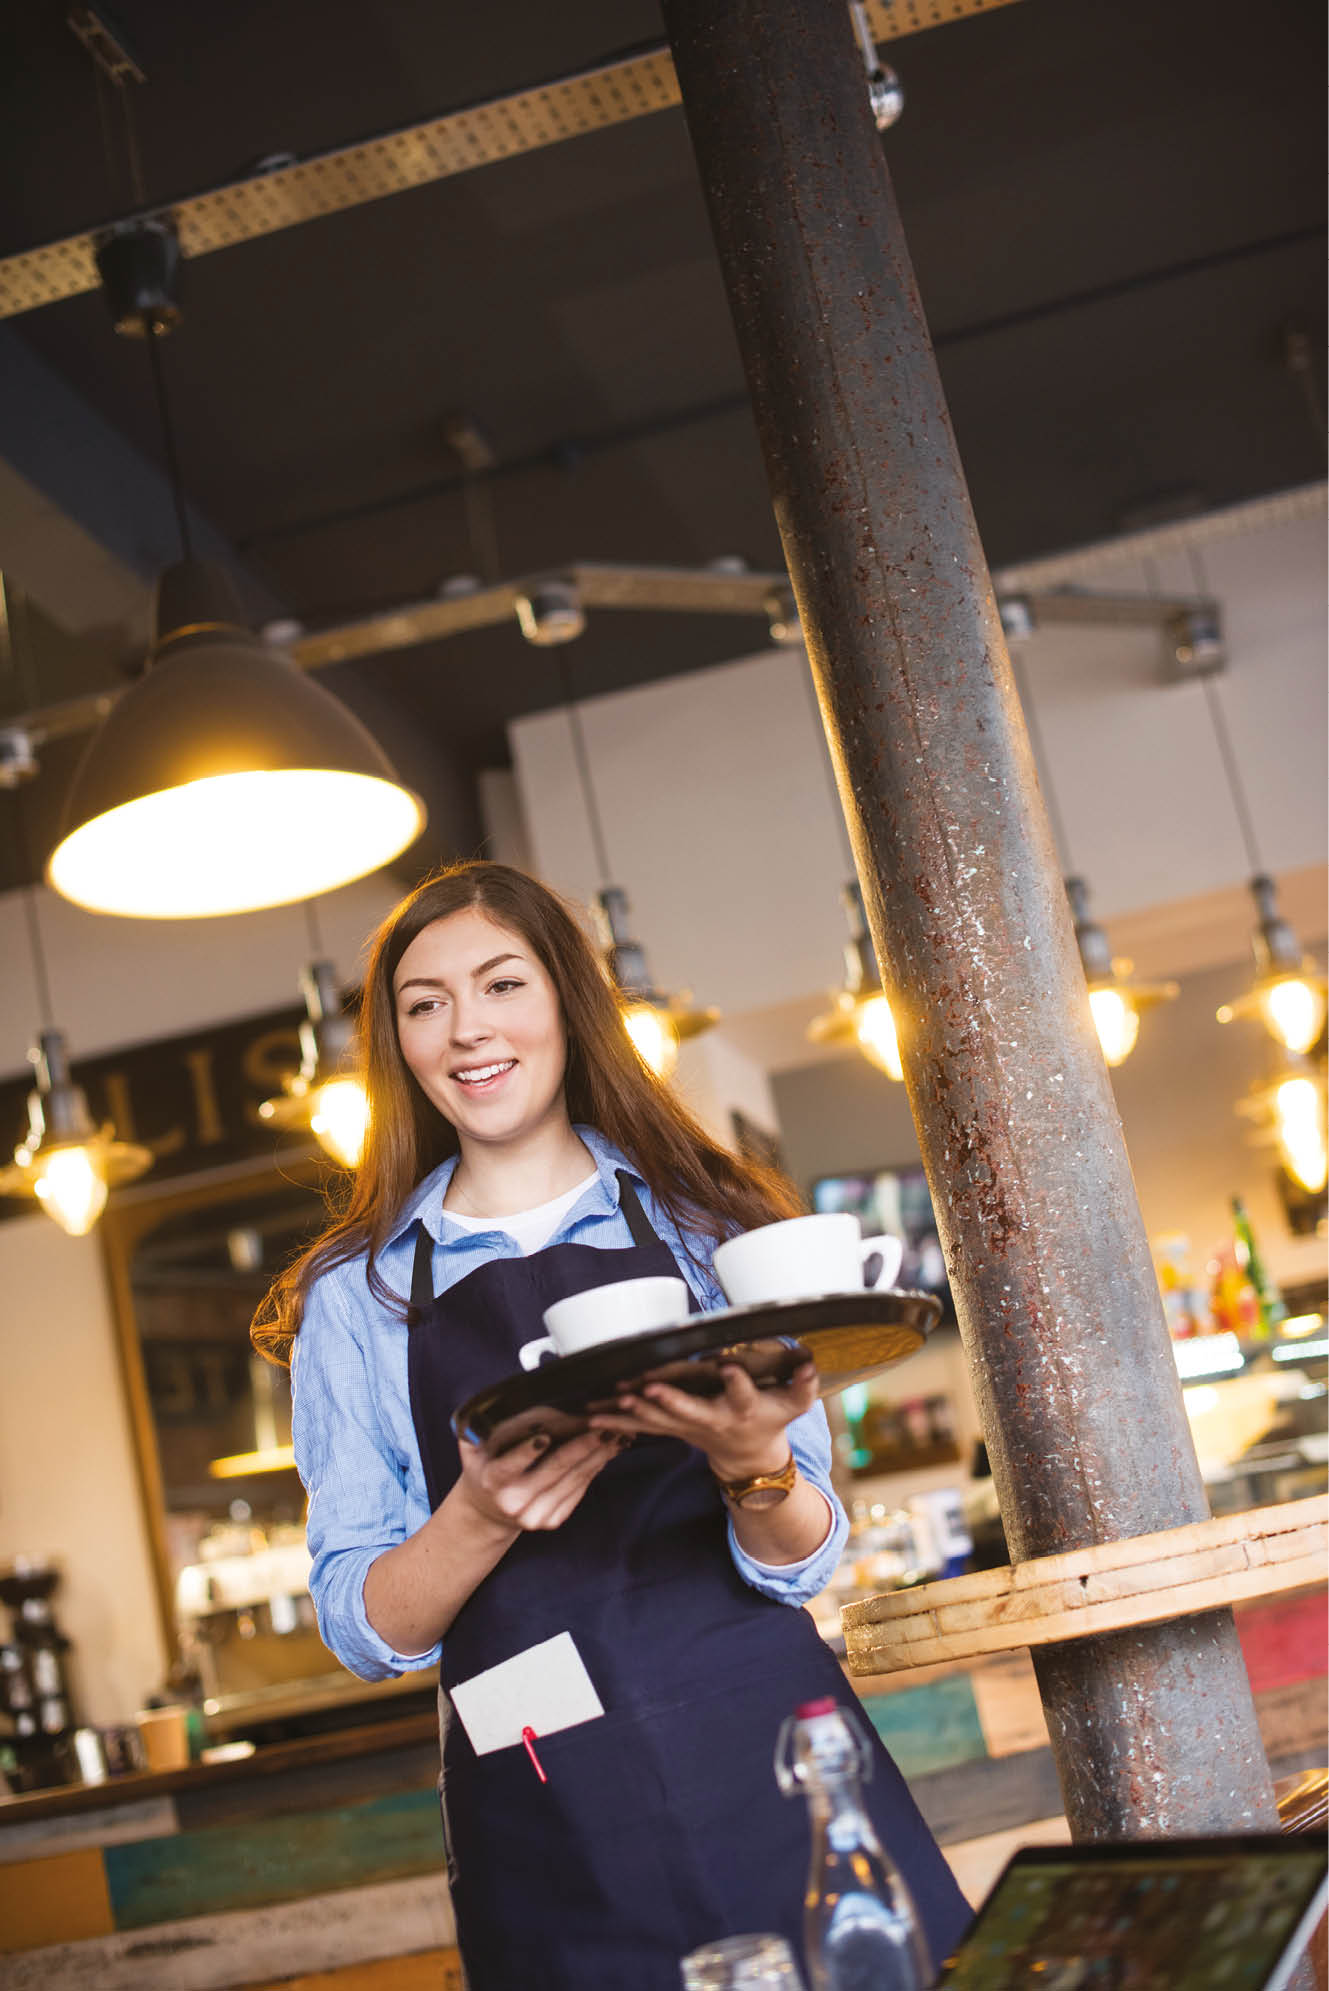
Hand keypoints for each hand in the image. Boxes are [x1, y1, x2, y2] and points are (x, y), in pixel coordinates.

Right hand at [453, 1428, 623, 1533]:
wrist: (488, 1509)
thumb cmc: (485, 1464)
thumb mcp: (476, 1446)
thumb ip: (487, 1427)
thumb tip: (519, 1404)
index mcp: (491, 1481)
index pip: (509, 1466)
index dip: (527, 1452)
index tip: (544, 1435)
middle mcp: (514, 1503)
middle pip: (552, 1471)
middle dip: (580, 1446)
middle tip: (602, 1424)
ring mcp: (535, 1515)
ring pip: (573, 1480)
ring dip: (597, 1454)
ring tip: (616, 1432)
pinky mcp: (553, 1520)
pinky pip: (580, 1489)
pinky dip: (596, 1467)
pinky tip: (609, 1449)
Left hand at [589, 1358, 818, 1480]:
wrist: (749, 1458)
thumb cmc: (773, 1419)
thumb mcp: (794, 1405)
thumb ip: (803, 1385)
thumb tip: (811, 1361)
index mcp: (744, 1409)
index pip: (742, 1393)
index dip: (736, 1381)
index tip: (729, 1365)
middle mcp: (714, 1419)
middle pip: (690, 1411)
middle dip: (670, 1401)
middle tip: (649, 1388)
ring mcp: (689, 1428)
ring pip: (657, 1420)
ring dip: (634, 1412)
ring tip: (612, 1399)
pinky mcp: (671, 1430)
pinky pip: (640, 1427)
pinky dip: (617, 1421)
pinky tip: (591, 1415)